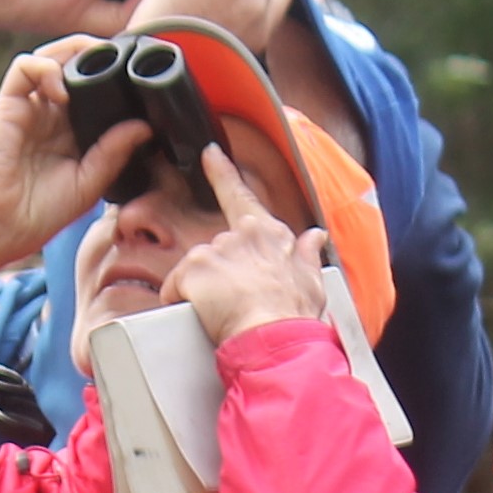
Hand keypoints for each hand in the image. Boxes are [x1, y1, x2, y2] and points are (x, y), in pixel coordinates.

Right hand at [0, 40, 145, 279]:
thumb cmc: (38, 213)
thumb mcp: (89, 184)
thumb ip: (114, 153)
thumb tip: (144, 127)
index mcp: (72, 134)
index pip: (96, 94)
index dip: (116, 81)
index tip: (140, 79)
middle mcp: (52, 116)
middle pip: (75, 69)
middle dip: (98, 56)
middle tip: (123, 56)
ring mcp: (31, 107)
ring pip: (52, 59)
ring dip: (74, 50)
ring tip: (97, 57)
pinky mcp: (8, 104)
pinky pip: (25, 68)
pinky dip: (46, 68)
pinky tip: (62, 90)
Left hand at [170, 146, 331, 346]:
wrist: (276, 338)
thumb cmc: (294, 317)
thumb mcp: (312, 282)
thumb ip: (308, 254)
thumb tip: (316, 237)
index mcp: (270, 234)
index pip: (241, 196)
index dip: (222, 172)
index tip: (210, 153)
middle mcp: (242, 234)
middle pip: (216, 250)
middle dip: (220, 275)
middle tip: (237, 303)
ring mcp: (217, 248)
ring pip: (196, 269)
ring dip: (203, 291)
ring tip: (226, 313)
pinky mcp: (195, 267)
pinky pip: (176, 286)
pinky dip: (182, 301)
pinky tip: (202, 315)